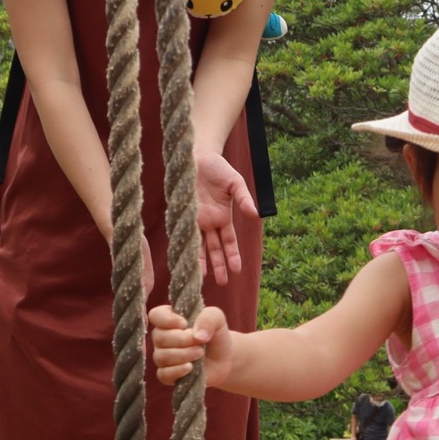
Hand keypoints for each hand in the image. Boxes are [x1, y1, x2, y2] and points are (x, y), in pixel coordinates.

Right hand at [150, 302, 228, 387]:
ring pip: (161, 357)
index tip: (185, 324)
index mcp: (169, 319)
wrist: (225, 359)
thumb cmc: (216, 335)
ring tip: (200, 353)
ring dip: (183, 355)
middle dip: (182, 340)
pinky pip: (163, 374)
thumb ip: (208, 318)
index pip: (156, 315)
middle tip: (200, 342)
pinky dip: (177, 371)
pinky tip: (190, 367)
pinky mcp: (168, 374)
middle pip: (159, 338)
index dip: (167, 320)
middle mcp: (162, 337)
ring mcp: (163, 357)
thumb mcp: (217, 318)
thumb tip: (197, 336)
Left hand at [195, 147, 256, 282]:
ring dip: (201, 262)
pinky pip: (183, 233)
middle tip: (223, 283)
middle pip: (214, 248)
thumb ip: (244, 199)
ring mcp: (195, 219)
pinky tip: (184, 259)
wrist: (197, 156)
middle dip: (219, 265)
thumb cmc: (219, 168)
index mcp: (223, 217)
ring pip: (199, 245)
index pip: (229, 241)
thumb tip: (256, 214)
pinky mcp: (182, 214)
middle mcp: (209, 222)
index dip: (233, 256)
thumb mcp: (235, 183)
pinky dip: (185, 246)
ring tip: (202, 279)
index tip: (238, 270)